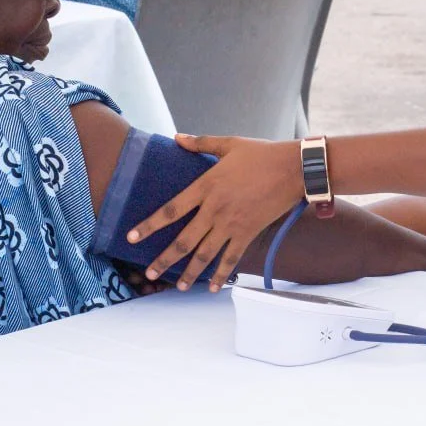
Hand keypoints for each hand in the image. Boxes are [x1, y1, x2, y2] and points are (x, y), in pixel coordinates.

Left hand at [125, 134, 304, 291]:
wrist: (293, 168)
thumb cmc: (262, 153)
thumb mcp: (229, 144)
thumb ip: (200, 143)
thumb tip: (176, 138)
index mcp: (206, 185)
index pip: (171, 209)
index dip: (150, 225)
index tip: (131, 237)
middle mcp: (215, 209)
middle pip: (183, 240)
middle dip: (164, 258)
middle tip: (148, 272)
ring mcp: (232, 223)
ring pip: (205, 254)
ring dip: (189, 272)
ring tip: (177, 286)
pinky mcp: (249, 232)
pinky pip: (232, 258)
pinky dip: (222, 274)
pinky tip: (213, 287)